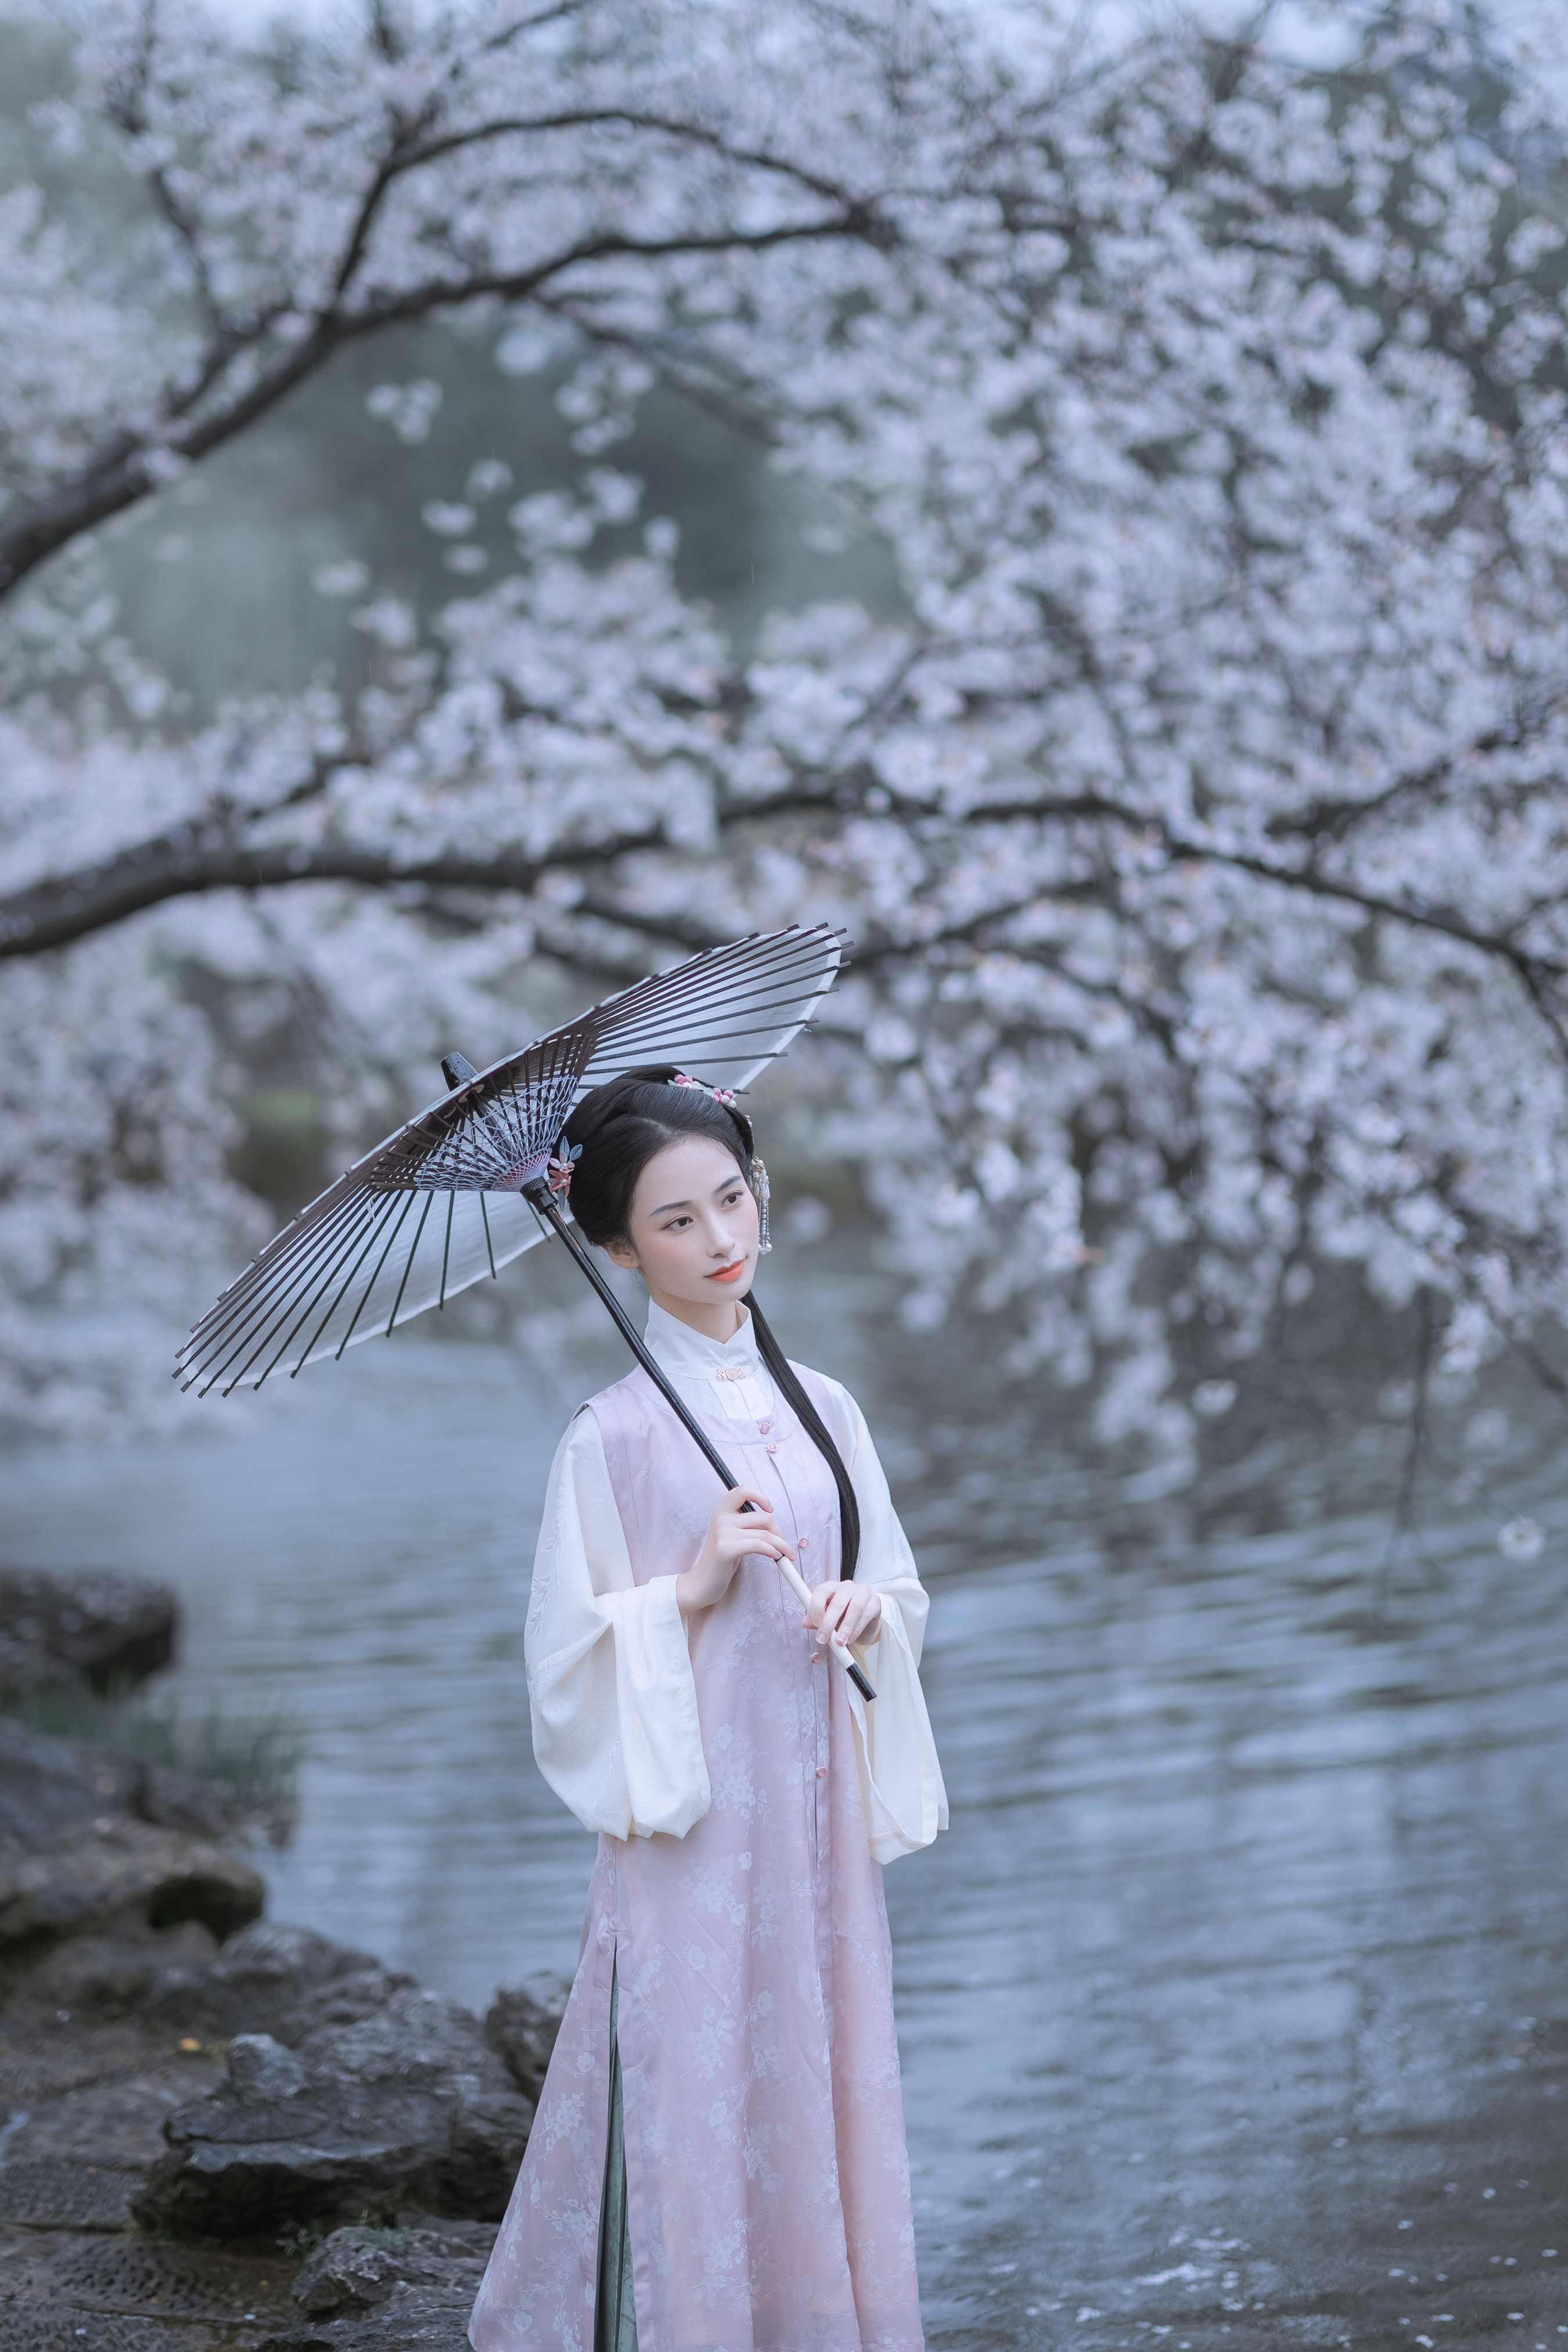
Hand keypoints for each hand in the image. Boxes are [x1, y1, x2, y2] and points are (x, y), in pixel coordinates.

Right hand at [676, 1486, 793, 1619]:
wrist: (701, 1583)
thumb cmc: (720, 1561)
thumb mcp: (730, 1536)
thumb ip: (745, 1525)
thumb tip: (772, 1524)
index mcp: (722, 1511)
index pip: (743, 1490)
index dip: (760, 1497)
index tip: (770, 1509)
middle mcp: (721, 1518)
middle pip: (762, 1517)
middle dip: (778, 1531)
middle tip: (783, 1544)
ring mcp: (722, 1532)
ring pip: (764, 1533)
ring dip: (781, 1545)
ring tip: (786, 1554)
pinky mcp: (726, 1548)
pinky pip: (758, 1545)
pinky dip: (772, 1551)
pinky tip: (776, 1557)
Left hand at [802, 1581, 882, 1649]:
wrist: (864, 1622)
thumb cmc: (843, 1617)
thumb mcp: (827, 1619)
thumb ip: (816, 1620)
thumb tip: (804, 1622)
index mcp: (832, 1587)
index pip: (822, 1590)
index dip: (817, 1606)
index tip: (815, 1622)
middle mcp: (847, 1586)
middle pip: (838, 1601)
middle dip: (829, 1622)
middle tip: (824, 1638)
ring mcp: (862, 1592)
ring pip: (855, 1606)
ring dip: (846, 1626)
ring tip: (840, 1641)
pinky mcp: (875, 1602)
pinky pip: (867, 1614)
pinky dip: (857, 1628)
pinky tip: (851, 1638)